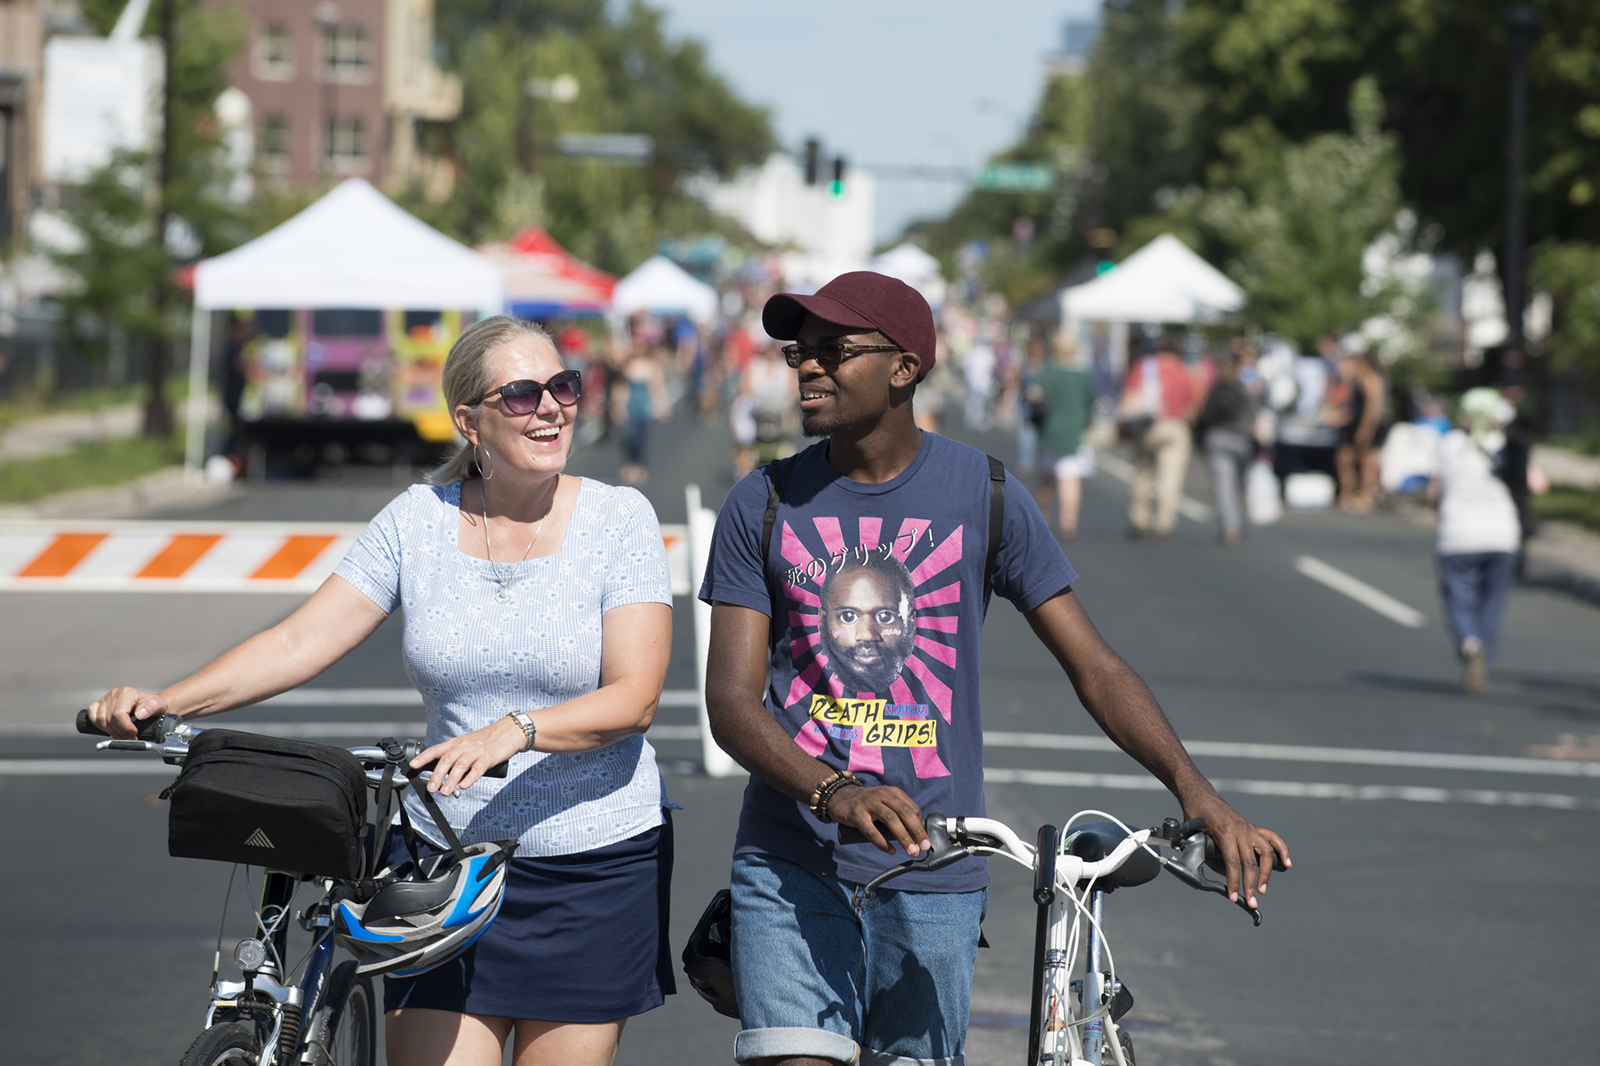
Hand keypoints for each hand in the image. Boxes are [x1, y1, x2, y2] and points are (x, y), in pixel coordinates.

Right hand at [87, 687, 167, 738]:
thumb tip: (140, 714)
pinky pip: (92, 716)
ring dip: (111, 732)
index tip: (134, 734)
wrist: (150, 705)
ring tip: (123, 735)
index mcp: (127, 693)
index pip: (118, 714)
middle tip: (130, 738)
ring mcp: (105, 699)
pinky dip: (99, 726)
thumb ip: (151, 708)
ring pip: (100, 720)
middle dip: (120, 732)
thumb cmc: (154, 705)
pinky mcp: (99, 705)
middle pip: (109, 719)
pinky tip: (111, 729)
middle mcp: (114, 694)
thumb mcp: (159, 705)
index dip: (125, 728)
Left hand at [413, 717, 524, 796]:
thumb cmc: (485, 742)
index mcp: (456, 743)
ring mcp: (476, 751)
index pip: (436, 750)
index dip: (424, 757)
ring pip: (460, 766)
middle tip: (431, 789)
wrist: (509, 732)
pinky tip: (464, 786)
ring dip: (451, 780)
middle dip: (437, 775)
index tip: (413, 766)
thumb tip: (441, 778)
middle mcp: (464, 746)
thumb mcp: (467, 746)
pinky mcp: (488, 757)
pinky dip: (470, 778)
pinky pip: (477, 768)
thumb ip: (455, 760)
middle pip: (446, 760)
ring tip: (444, 792)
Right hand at [827, 784, 931, 857]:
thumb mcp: (884, 802)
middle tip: (924, 847)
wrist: (838, 797)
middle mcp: (882, 795)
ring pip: (891, 820)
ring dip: (904, 837)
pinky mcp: (857, 814)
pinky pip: (872, 830)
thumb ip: (897, 812)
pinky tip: (890, 850)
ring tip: (911, 850)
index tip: (926, 840)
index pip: (912, 808)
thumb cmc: (866, 804)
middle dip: (917, 831)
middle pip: (904, 812)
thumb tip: (915, 834)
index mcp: (892, 792)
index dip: (921, 825)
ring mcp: (869, 803)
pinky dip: (882, 842)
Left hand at [1185, 794, 1290, 908]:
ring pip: (1265, 852)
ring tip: (1262, 889)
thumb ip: (1211, 857)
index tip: (1234, 897)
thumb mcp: (1196, 838)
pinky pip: (1272, 838)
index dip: (1234, 881)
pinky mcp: (1254, 828)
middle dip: (1250, 884)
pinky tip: (1287, 864)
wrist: (1201, 797)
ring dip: (1265, 873)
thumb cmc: (1195, 816)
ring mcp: (1249, 828)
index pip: (1233, 862)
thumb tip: (1226, 874)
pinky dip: (1282, 850)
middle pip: (1250, 861)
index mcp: (1224, 831)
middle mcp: (1241, 829)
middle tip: (1251, 901)